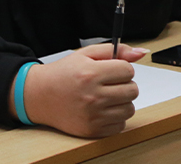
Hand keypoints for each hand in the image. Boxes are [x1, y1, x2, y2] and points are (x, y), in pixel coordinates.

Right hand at [17, 43, 145, 137]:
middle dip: (124, 84)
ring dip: (122, 101)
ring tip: (106, 96)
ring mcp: (93, 115)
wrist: (40, 95)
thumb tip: (141, 52)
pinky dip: (115, 117)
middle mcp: (93, 95)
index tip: (112, 70)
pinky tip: (102, 109)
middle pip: (132, 90)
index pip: (128, 70)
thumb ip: (115, 51)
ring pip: (129, 108)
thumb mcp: (85, 54)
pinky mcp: (93, 130)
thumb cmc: (63, 74)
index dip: (122, 68)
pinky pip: (120, 125)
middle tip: (109, 83)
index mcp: (91, 73)